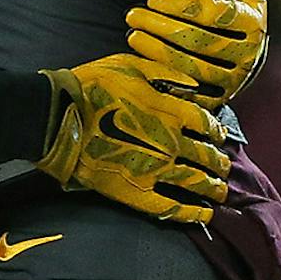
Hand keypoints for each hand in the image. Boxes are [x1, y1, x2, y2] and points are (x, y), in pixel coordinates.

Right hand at [36, 53, 229, 224]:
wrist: (57, 116)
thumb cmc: (90, 86)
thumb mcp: (129, 65)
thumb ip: (165, 73)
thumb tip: (193, 85)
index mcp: (171, 112)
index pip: (207, 123)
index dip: (215, 129)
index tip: (217, 134)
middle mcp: (172, 143)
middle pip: (208, 155)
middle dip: (219, 160)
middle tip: (223, 164)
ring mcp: (156, 170)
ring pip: (197, 182)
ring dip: (213, 187)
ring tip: (220, 190)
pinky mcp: (138, 192)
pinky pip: (173, 208)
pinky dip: (193, 213)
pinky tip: (204, 214)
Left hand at [126, 0, 267, 102]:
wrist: (241, 41)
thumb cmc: (229, 0)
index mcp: (252, 21)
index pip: (214, 14)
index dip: (180, 6)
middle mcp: (248, 54)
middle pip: (200, 42)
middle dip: (161, 27)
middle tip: (133, 15)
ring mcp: (234, 80)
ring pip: (194, 69)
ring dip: (158, 52)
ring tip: (132, 36)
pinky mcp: (219, 99)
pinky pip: (190, 95)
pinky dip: (165, 82)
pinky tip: (141, 67)